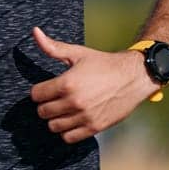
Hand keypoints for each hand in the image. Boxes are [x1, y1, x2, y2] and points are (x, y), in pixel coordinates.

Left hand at [30, 26, 159, 143]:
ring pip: (53, 126)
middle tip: (54, 99)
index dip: (38, 91)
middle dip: (45, 105)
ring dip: (55, 119)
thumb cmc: (103, 63)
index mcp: (67, 83)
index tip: (46, 89)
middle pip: (42, 112)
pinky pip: (69, 137)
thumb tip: (34, 32)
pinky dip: (67, 131)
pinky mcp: (95, 127)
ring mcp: (85, 116)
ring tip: (62, 110)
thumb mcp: (78, 53)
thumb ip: (53, 47)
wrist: (134, 76)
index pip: (35, 95)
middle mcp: (75, 102)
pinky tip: (72, 120)